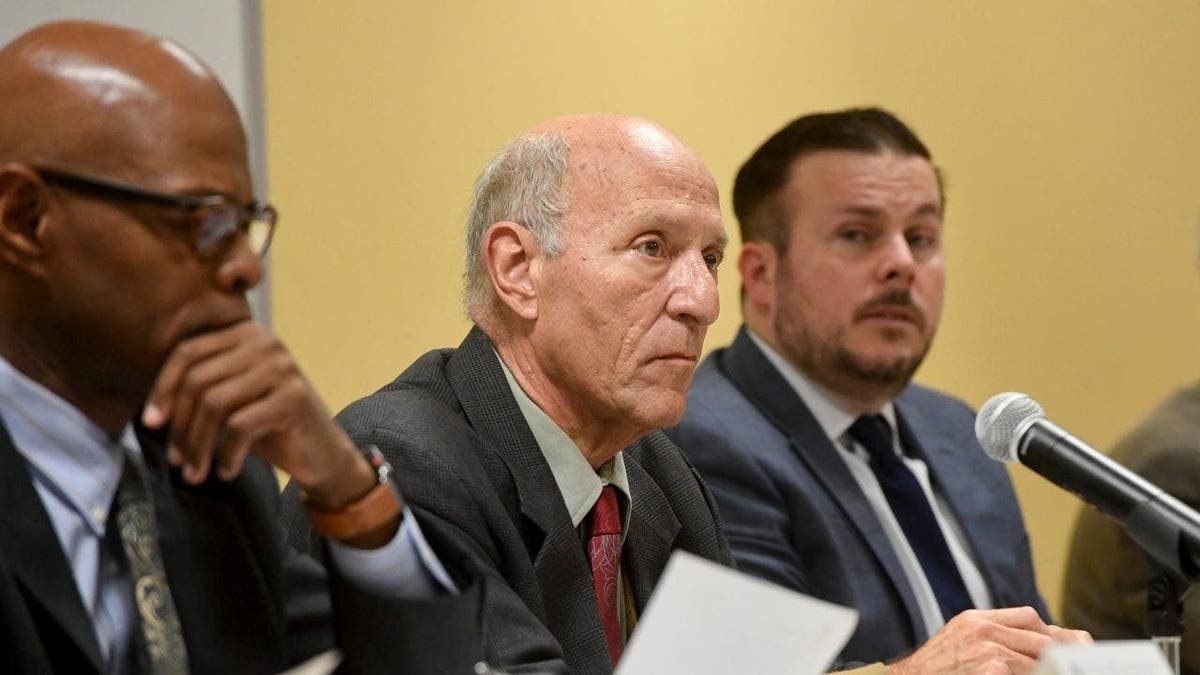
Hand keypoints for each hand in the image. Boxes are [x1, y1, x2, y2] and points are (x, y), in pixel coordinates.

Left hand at [141, 320, 367, 505]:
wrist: (323, 454)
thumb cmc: (270, 428)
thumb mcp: (232, 402)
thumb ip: (200, 391)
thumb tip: (151, 413)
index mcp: (247, 334)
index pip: (187, 353)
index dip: (162, 389)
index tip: (151, 423)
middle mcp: (266, 343)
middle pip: (198, 380)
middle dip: (180, 426)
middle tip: (175, 460)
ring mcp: (282, 368)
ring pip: (214, 404)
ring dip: (197, 446)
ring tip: (195, 472)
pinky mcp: (293, 398)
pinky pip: (239, 426)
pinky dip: (226, 455)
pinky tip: (227, 471)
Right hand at [887, 607, 1091, 674]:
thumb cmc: (932, 671)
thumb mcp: (958, 644)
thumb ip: (989, 638)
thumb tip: (1033, 645)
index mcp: (973, 620)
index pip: (1027, 617)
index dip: (1051, 633)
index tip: (1069, 645)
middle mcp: (981, 630)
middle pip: (1039, 635)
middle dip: (1061, 652)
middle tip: (1077, 663)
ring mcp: (987, 651)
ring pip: (1039, 658)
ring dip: (1050, 669)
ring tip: (1058, 672)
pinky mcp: (992, 670)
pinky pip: (1028, 673)